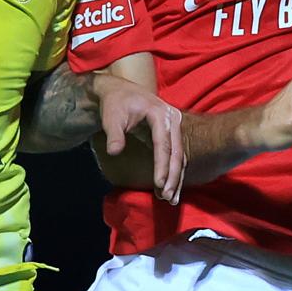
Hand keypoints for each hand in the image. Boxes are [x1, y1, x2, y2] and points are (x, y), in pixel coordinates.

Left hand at [95, 73, 184, 204]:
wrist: (118, 91)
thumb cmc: (115, 103)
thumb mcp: (111, 117)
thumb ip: (114, 134)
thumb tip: (114, 151)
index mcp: (160, 114)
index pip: (163, 145)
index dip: (162, 166)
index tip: (159, 185)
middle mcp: (172, 119)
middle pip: (177, 153)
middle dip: (173, 177)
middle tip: (167, 197)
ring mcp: (174, 126)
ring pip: (180, 157)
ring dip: (176, 178)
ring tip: (170, 199)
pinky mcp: (171, 134)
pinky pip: (176, 155)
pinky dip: (174, 172)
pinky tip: (170, 188)